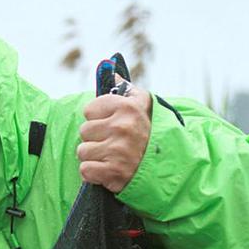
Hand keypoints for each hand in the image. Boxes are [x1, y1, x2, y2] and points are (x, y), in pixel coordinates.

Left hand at [77, 76, 152, 192]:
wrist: (165, 168)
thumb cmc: (148, 134)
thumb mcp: (143, 106)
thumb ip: (126, 89)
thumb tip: (112, 74)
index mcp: (127, 107)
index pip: (89, 110)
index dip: (97, 119)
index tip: (110, 125)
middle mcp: (122, 127)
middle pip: (84, 131)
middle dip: (95, 138)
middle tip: (112, 143)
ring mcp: (118, 150)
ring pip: (82, 151)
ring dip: (93, 157)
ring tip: (110, 157)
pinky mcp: (113, 172)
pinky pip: (85, 170)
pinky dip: (93, 174)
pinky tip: (108, 171)